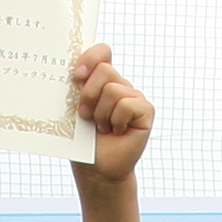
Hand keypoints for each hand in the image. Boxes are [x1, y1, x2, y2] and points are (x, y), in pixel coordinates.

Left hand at [70, 43, 153, 185]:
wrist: (96, 168)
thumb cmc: (84, 140)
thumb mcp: (76, 109)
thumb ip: (79, 87)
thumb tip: (76, 71)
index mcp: (102, 80)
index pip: (102, 52)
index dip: (90, 57)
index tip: (77, 75)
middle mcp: (120, 84)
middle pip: (104, 70)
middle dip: (89, 94)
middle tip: (86, 115)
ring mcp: (134, 96)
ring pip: (113, 90)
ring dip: (101, 114)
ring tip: (103, 127)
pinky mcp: (145, 110)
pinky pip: (126, 105)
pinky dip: (116, 121)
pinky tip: (117, 132)